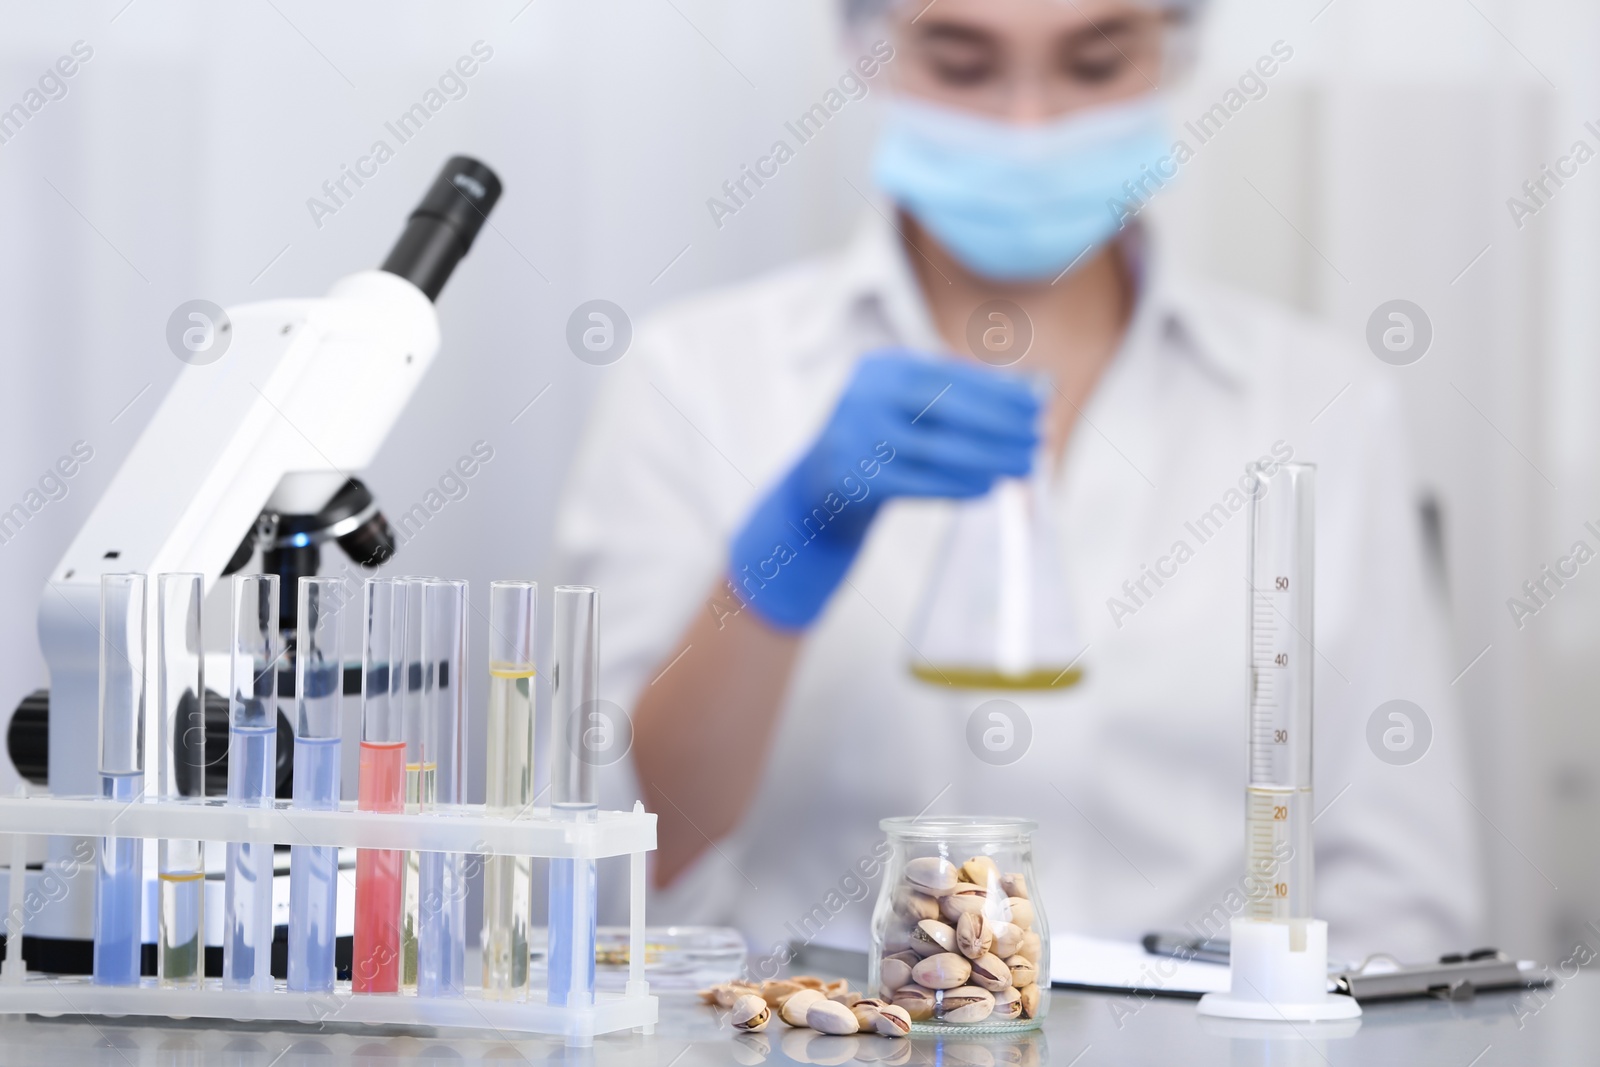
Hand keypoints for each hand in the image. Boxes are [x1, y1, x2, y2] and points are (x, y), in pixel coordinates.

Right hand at [727, 349, 1040, 629]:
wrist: (819, 488)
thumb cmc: (880, 440)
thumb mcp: (905, 404)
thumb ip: (952, 392)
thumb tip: (1021, 393)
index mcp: (881, 367)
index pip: (950, 376)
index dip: (998, 392)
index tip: (1036, 406)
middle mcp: (865, 395)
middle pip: (947, 409)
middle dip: (1000, 426)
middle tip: (1038, 439)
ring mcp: (856, 436)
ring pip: (937, 449)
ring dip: (988, 459)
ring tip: (1023, 467)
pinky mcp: (855, 478)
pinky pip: (920, 483)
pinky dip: (958, 486)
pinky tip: (988, 488)